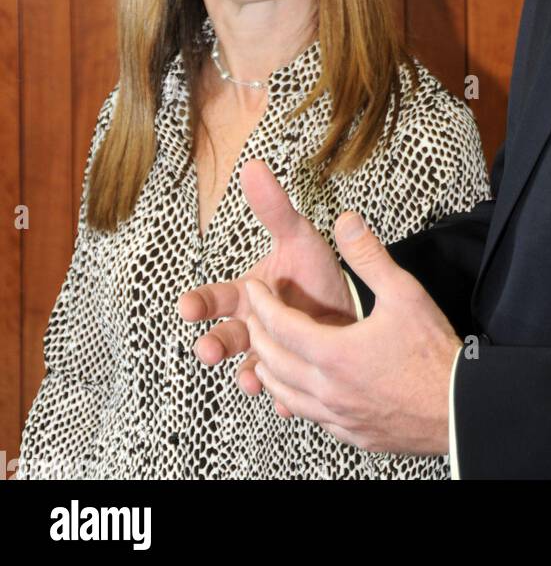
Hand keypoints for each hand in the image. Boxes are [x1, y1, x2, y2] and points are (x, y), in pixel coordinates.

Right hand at [178, 159, 355, 407]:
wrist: (348, 309)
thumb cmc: (313, 272)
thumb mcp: (298, 237)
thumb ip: (275, 208)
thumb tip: (254, 165)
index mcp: (246, 295)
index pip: (214, 298)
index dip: (198, 302)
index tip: (187, 306)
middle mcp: (251, 327)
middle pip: (223, 337)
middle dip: (213, 344)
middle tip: (208, 350)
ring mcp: (270, 353)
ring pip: (247, 368)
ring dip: (245, 375)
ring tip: (249, 379)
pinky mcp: (294, 374)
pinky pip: (284, 391)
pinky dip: (283, 397)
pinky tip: (288, 401)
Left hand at [244, 211, 460, 454]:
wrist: (458, 408)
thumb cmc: (433, 352)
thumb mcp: (403, 293)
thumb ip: (369, 256)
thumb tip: (345, 222)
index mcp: (334, 353)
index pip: (281, 326)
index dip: (263, 305)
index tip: (254, 288)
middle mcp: (328, 389)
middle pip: (275, 362)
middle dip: (259, 336)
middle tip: (253, 317)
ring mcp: (338, 416)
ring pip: (286, 394)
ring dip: (269, 371)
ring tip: (263, 355)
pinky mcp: (352, 433)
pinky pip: (310, 416)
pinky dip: (294, 398)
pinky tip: (301, 390)